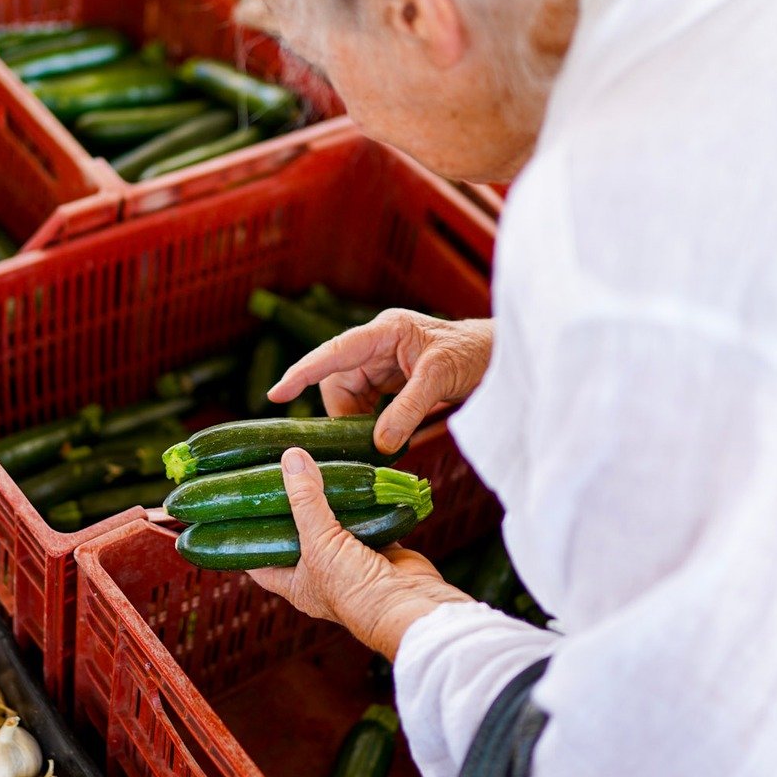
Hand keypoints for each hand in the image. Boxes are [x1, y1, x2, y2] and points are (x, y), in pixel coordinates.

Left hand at [250, 450, 470, 658]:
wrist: (410, 606)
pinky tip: (353, 478)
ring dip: (328, 501)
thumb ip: (305, 501)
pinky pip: (366, 521)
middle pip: (298, 536)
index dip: (246, 538)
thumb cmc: (355, 589)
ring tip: (313, 468)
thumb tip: (291, 458)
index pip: (260, 561)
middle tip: (278, 475)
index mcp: (296, 584)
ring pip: (333, 525)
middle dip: (291, 509)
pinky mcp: (379, 549)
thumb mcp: (319, 543)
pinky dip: (363, 503)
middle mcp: (321, 574)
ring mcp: (351, 561)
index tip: (238, 508)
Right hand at [270, 311, 493, 454]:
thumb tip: (378, 444)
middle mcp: (376, 345)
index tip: (276, 393)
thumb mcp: (439, 378)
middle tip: (365, 444)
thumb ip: (408, 409)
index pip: (334, 351)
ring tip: (380, 443)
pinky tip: (386, 437)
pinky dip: (371, 425)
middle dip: (345, 414)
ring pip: (350, 398)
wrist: (499, 356)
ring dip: (359, 423)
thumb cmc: (472, 352)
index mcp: (383, 332)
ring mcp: (383, 363)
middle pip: (338, 382)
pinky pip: (367, 405)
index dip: (303, 371)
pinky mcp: (391, 381)